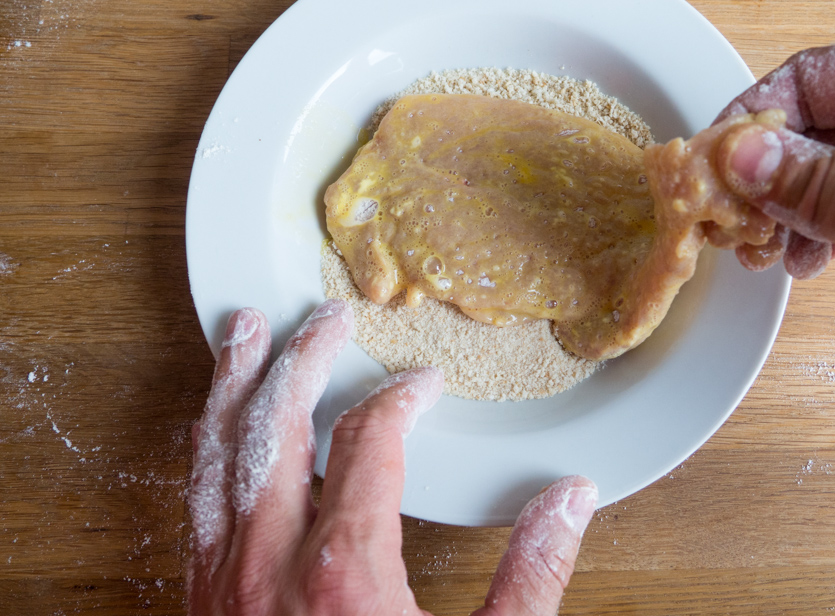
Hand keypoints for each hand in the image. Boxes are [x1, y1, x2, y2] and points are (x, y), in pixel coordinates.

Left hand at [188, 299, 598, 614]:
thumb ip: (531, 578)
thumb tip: (569, 501)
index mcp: (345, 570)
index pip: (371, 441)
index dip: (400, 398)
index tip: (422, 385)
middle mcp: (271, 564)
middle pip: (279, 424)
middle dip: (301, 358)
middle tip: (323, 318)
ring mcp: (226, 582)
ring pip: (217, 455)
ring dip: (231, 386)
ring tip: (238, 333)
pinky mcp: (204, 602)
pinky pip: (194, 503)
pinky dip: (204, 450)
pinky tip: (212, 429)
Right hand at [716, 33, 834, 367]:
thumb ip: (824, 186)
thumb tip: (740, 157)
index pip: (822, 74)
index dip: (757, 115)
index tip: (712, 161)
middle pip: (827, 116)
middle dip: (773, 168)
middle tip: (732, 217)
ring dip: (795, 201)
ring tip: (768, 248)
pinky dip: (829, 223)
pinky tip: (808, 257)